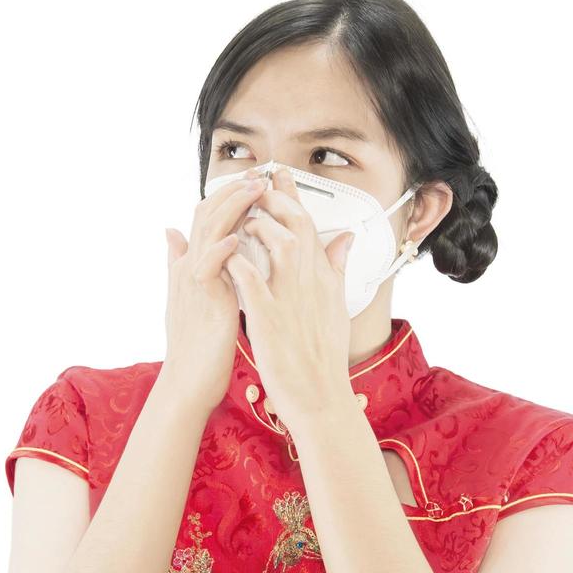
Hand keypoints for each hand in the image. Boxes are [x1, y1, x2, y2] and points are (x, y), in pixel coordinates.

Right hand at [160, 172, 267, 404]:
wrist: (190, 379)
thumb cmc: (199, 343)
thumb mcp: (189, 296)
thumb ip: (181, 262)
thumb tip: (170, 232)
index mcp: (191, 265)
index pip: (207, 217)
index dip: (227, 196)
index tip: (253, 181)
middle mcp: (189, 267)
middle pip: (207, 216)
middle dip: (233, 193)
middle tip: (258, 175)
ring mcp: (193, 282)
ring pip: (207, 234)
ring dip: (232, 209)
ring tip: (253, 190)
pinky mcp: (202, 300)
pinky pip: (208, 269)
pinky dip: (220, 250)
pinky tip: (235, 236)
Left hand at [222, 167, 357, 428]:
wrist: (321, 398)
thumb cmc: (322, 354)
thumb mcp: (335, 306)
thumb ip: (335, 269)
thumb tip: (343, 237)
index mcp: (323, 279)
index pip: (309, 226)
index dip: (292, 197)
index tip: (277, 174)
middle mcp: (312, 284)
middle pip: (299, 228)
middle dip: (278, 200)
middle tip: (256, 181)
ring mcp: (293, 301)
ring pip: (283, 249)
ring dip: (262, 228)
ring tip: (243, 220)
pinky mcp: (272, 322)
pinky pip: (256, 286)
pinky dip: (242, 267)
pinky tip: (228, 256)